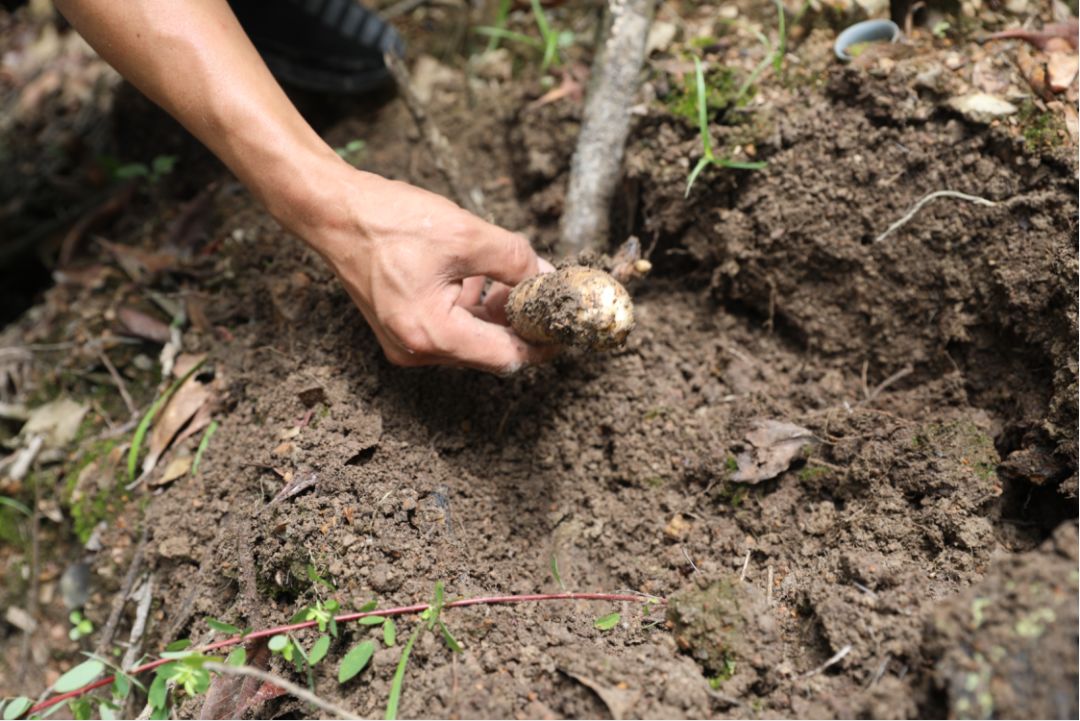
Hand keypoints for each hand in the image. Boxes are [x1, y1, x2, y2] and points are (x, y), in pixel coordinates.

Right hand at [284, 161, 555, 373]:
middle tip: (546, 294)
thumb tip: (546, 278)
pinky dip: (471, 307)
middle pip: (489, 351)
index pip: (506, 357)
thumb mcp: (466, 235)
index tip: (564, 326)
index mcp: (432, 335)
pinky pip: (450, 327)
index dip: (541, 343)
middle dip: (520, 324)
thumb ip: (515, 261)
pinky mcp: (400, 327)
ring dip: (496, 313)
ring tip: (514, 278)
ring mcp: (405, 342)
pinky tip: (481, 277)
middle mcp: (416, 350)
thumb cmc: (389, 221)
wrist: (331, 211)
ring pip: (471, 339)